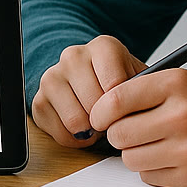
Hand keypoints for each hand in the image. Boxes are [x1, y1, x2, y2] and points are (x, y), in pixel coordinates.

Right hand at [30, 35, 145, 146]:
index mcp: (103, 47)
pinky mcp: (38, 100)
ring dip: (90, 131)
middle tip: (113, 119)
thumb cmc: (119, 85)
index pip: (115, 85)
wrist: (90, 80)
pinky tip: (82, 128)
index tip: (129, 109)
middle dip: (107, 120)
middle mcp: (73, 55)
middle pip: (95, 104)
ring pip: (76, 120)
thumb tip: (147, 111)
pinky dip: (75, 140)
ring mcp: (52, 76)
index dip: (125, 106)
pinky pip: (61, 133)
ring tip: (97, 122)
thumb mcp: (140, 81)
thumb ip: (146, 91)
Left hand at [88, 70, 186, 186]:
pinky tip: (170, 157)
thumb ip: (142, 90)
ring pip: (131, 158)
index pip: (116, 99)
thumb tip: (100, 111)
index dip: (101, 111)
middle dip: (118, 134)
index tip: (99, 116)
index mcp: (177, 83)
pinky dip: (152, 170)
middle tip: (129, 130)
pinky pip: (149, 177)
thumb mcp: (182, 82)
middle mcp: (182, 114)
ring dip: (135, 153)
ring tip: (154, 143)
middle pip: (119, 133)